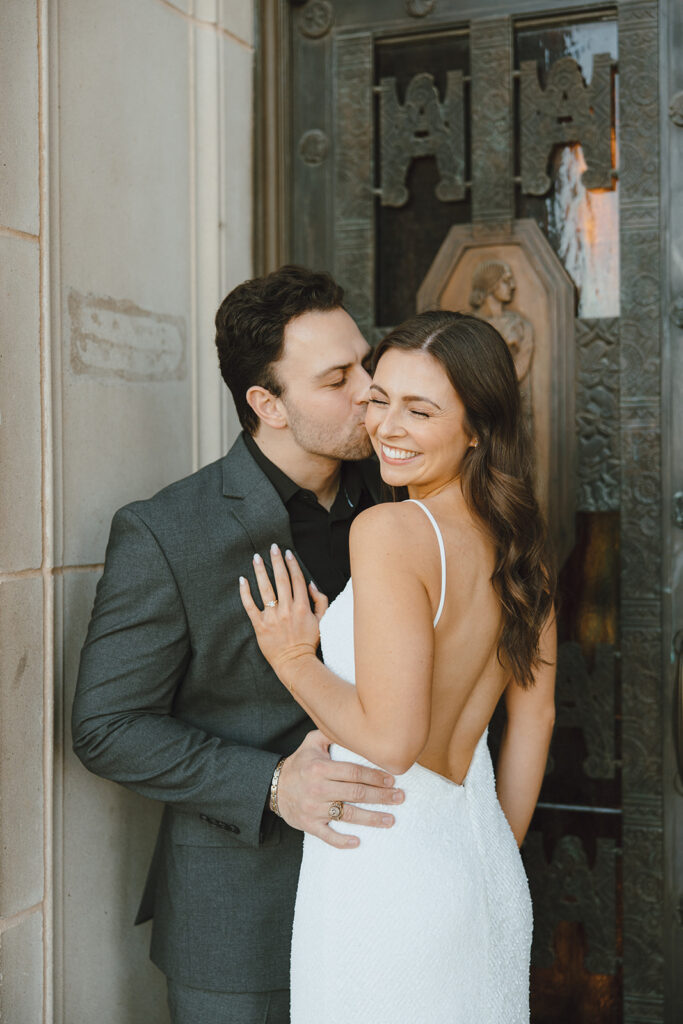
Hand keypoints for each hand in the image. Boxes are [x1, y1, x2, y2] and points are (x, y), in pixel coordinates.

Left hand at [239, 544, 328, 677]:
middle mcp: (287, 609)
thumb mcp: (322, 620)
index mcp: (302, 607)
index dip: (292, 564)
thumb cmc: (309, 642)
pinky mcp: (260, 625)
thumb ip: (320, 601)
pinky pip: (250, 606)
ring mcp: (272, 617)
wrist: (296, 662)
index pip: (297, 580)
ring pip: (265, 589)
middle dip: (276, 561)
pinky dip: (245, 592)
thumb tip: (311, 584)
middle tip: (272, 547)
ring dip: (260, 571)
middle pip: (281, 579)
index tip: (288, 553)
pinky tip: (242, 580)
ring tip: (256, 558)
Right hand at [277, 730, 404, 848]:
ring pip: (347, 815)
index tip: (392, 779)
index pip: (354, 772)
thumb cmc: (299, 763)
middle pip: (356, 793)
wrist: (274, 786)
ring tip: (390, 820)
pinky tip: (358, 841)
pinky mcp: (309, 825)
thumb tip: (355, 725)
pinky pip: (328, 836)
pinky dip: (342, 841)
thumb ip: (332, 734)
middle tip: (399, 797)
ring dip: (371, 819)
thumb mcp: (312, 742)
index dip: (375, 776)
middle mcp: (318, 788)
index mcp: (320, 767)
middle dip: (381, 796)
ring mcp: (314, 809)